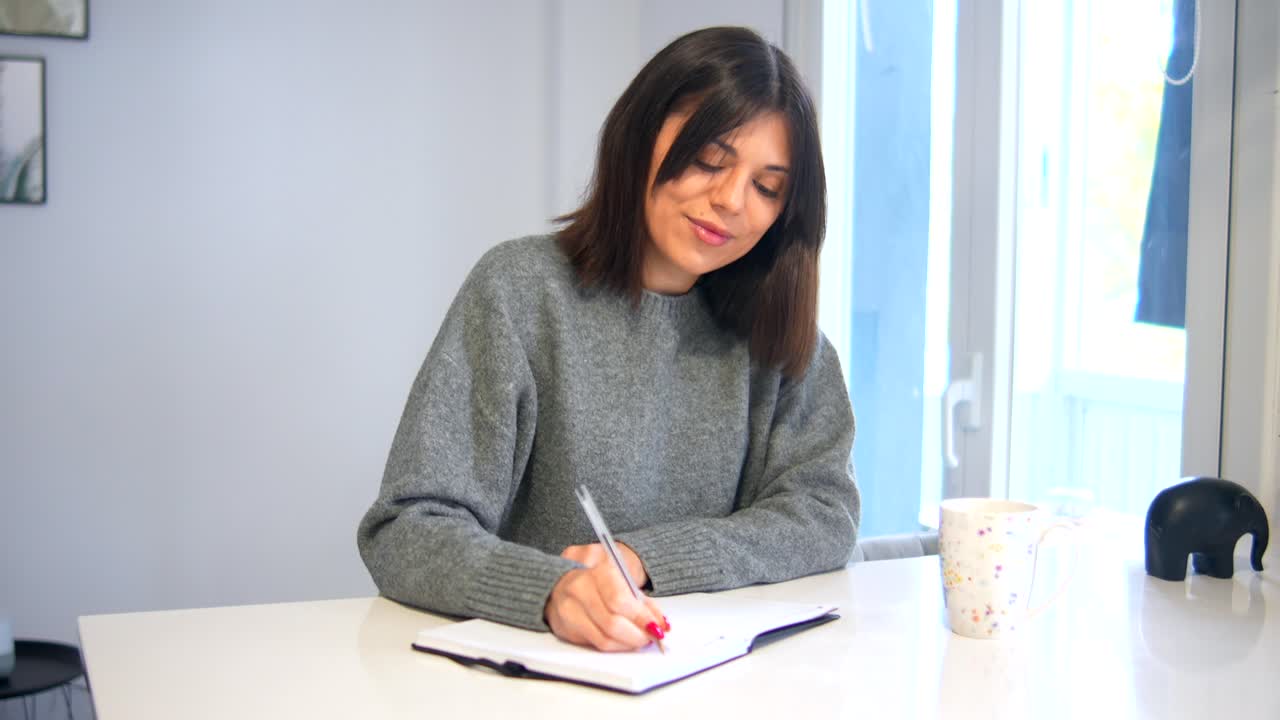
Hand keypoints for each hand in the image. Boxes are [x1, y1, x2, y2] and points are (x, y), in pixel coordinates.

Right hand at [545, 544, 665, 651]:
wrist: (566, 575)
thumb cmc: (600, 575)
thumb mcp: (624, 575)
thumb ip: (643, 601)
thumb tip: (661, 624)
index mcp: (595, 570)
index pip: (619, 600)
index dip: (640, 618)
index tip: (656, 628)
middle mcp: (577, 589)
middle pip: (611, 623)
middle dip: (636, 635)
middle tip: (650, 637)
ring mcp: (567, 609)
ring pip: (603, 638)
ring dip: (627, 643)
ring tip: (638, 639)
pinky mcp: (563, 627)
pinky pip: (594, 643)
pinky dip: (614, 645)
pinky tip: (622, 640)